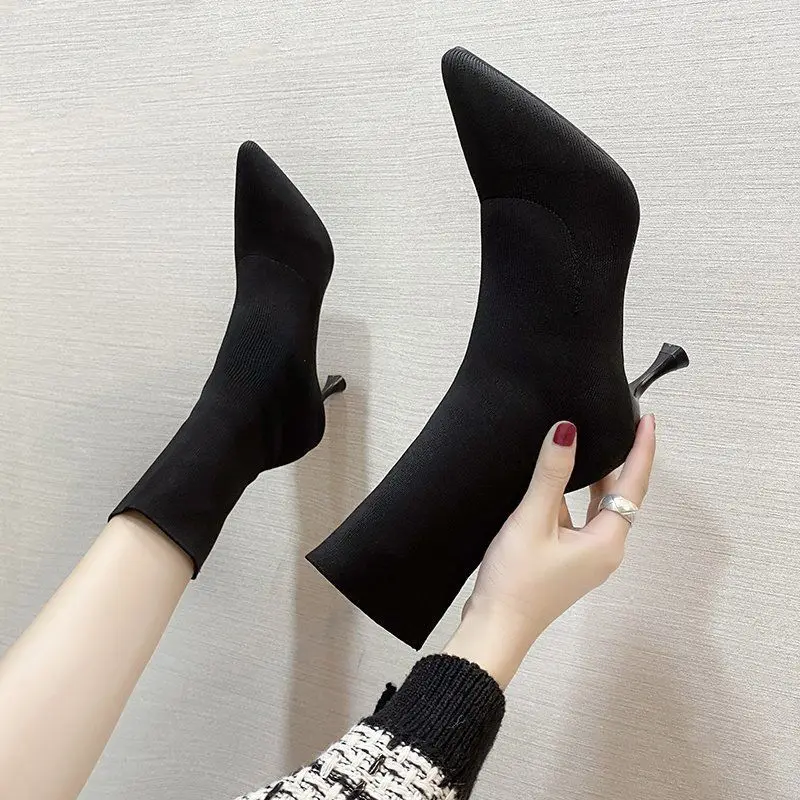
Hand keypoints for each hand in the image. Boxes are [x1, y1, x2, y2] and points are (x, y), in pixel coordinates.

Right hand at [444, 415, 655, 687]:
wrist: (495, 627)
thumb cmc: (516, 581)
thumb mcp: (533, 520)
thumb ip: (551, 474)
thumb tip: (567, 431)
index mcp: (606, 542)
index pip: (633, 484)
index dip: (641, 450)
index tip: (647, 419)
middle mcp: (603, 550)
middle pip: (619, 496)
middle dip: (619, 461)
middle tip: (616, 424)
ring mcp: (585, 558)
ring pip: (595, 508)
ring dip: (592, 478)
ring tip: (585, 444)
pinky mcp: (565, 561)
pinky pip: (576, 520)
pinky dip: (570, 497)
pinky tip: (551, 482)